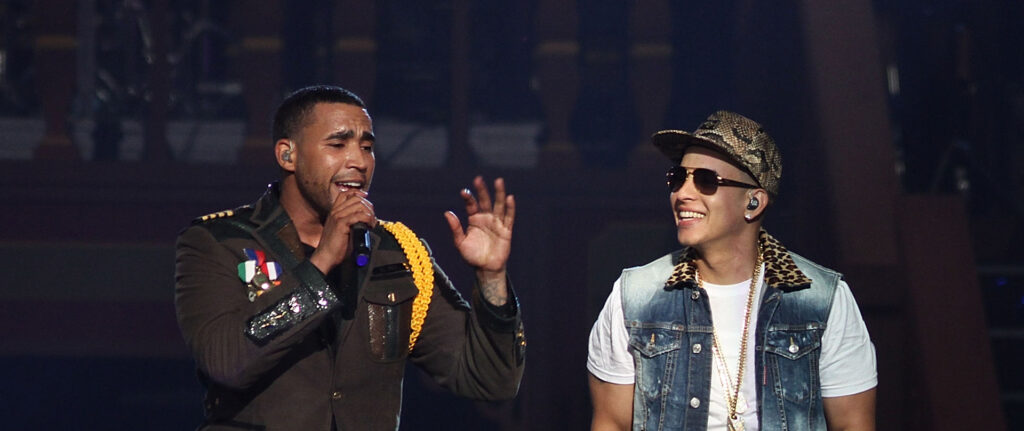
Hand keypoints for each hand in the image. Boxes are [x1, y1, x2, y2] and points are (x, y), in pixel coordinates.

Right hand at [310, 190, 374, 273]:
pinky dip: (367, 218)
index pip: (345, 194)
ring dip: (369, 213)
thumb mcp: (343, 230)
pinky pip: (358, 215)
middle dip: (368, 206)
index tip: (366, 197)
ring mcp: (337, 217)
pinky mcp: (341, 224)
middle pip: (356, 198)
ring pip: (359, 205)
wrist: (326, 257)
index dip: (358, 193)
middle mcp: (335, 212)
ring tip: (372, 222)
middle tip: (372, 217)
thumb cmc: (336, 246)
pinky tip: (369, 225)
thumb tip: (365, 218)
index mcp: (334, 211)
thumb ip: (351, 221)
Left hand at [444, 176, 514, 305]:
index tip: (464, 192)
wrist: (486, 268)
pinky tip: (510, 198)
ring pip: (499, 205)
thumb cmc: (472, 256)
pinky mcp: (506, 230)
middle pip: (485, 201)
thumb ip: (455, 228)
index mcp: (474, 219)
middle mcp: (486, 218)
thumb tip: (447, 213)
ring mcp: (497, 223)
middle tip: (479, 179)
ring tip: (498, 181)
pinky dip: (510, 208)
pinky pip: (509, 217)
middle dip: (482, 191)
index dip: (469, 198)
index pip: (471, 205)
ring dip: (499, 193)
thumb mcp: (460, 243)